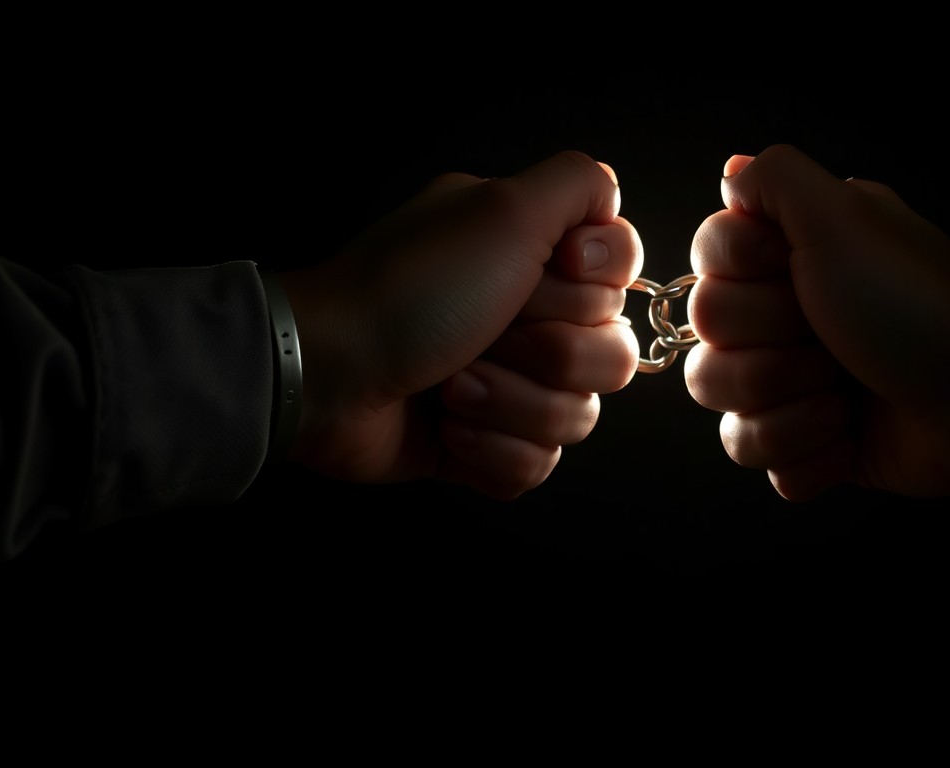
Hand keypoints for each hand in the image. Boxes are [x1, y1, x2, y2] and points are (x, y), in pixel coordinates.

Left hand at [280, 150, 641, 496]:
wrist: (327, 375)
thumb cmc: (411, 291)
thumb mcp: (504, 210)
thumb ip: (579, 184)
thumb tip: (610, 200)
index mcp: (532, 252)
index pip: (622, 276)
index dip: (597, 286)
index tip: (553, 271)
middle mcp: (526, 314)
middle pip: (612, 353)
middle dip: (551, 355)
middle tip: (486, 336)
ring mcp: (507, 381)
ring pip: (577, 416)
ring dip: (514, 406)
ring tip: (453, 390)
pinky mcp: (484, 441)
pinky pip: (537, 465)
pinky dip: (493, 452)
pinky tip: (449, 429)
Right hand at [683, 145, 949, 499]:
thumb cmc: (915, 303)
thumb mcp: (844, 216)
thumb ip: (774, 178)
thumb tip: (731, 172)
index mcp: (789, 258)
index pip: (705, 268)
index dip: (740, 279)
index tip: (794, 272)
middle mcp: (784, 316)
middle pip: (705, 343)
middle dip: (770, 353)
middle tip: (831, 343)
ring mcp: (795, 384)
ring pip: (726, 409)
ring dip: (787, 409)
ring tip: (843, 401)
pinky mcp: (812, 444)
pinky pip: (761, 458)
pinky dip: (807, 456)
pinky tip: (848, 438)